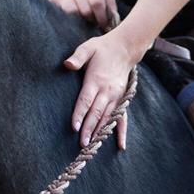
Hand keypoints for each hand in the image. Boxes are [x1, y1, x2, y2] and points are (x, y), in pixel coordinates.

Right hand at [50, 0, 118, 28]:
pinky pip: (60, 13)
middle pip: (85, 10)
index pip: (97, 3)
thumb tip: (114, 24)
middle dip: (91, 20)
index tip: (104, 26)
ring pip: (71, 11)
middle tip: (93, 24)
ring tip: (82, 22)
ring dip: (79, 21)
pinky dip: (67, 20)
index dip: (101, 18)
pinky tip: (72, 21)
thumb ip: (111, 6)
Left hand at [63, 27, 145, 150]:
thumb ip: (78, 57)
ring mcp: (116, 96)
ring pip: (107, 117)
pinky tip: (120, 145)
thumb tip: (68, 64)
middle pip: (96, 112)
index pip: (86, 100)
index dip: (80, 114)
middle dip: (89, 129)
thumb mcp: (88, 48)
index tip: (75, 127)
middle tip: (83, 144)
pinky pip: (122, 118)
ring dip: (100, 132)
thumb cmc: (102, 48)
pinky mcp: (122, 99)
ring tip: (93, 146)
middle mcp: (107, 90)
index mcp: (96, 80)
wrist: (125, 48)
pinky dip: (121, 132)